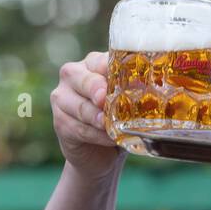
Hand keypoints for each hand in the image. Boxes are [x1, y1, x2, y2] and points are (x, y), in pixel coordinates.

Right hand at [50, 51, 123, 183]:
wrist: (102, 148)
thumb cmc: (119, 113)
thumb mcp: (127, 97)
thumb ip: (133, 89)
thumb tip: (150, 90)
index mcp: (93, 63)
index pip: (101, 61)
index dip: (111, 69)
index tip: (121, 78)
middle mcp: (73, 75)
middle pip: (84, 80)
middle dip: (96, 89)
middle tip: (104, 99)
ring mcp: (62, 98)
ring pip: (80, 107)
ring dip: (99, 119)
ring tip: (114, 126)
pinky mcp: (59, 122)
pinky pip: (78, 128)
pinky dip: (97, 135)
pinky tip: (110, 138)